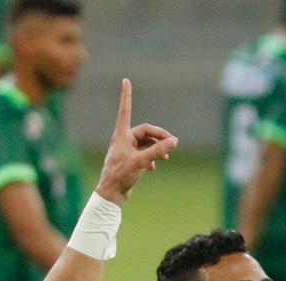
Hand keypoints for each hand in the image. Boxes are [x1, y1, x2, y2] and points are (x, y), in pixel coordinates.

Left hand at [95, 79, 178, 203]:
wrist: (111, 194)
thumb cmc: (121, 176)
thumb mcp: (141, 161)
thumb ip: (158, 150)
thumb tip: (174, 141)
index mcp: (121, 136)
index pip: (125, 110)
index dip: (126, 95)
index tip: (125, 80)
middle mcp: (123, 140)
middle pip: (145, 131)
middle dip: (159, 137)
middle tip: (173, 144)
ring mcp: (126, 150)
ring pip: (146, 143)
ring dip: (157, 148)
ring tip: (167, 157)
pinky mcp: (130, 160)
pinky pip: (144, 153)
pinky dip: (152, 157)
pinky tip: (155, 167)